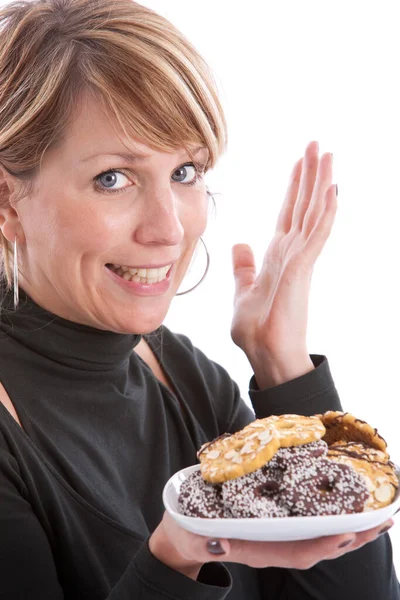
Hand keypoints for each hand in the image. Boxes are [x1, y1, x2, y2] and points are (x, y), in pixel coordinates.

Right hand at [150, 511, 393, 576]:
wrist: (185, 535)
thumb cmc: (188, 532)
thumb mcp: (191, 535)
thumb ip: (204, 541)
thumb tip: (219, 542)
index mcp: (256, 549)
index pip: (295, 553)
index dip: (322, 545)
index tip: (346, 534)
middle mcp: (272, 545)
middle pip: (318, 546)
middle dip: (351, 537)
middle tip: (381, 521)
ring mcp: (275, 537)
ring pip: (318, 537)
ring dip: (349, 529)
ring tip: (376, 516)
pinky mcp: (275, 526)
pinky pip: (309, 526)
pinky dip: (330, 518)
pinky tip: (343, 508)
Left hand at [231, 141, 336, 386]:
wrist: (265, 355)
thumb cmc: (256, 330)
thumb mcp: (243, 291)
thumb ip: (245, 268)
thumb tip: (241, 242)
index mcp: (276, 256)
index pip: (287, 213)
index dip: (293, 187)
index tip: (299, 162)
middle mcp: (291, 253)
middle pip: (302, 205)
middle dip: (309, 174)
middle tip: (318, 144)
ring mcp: (299, 259)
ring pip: (313, 212)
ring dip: (320, 183)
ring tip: (327, 155)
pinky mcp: (302, 269)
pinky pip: (316, 234)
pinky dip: (325, 212)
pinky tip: (331, 189)